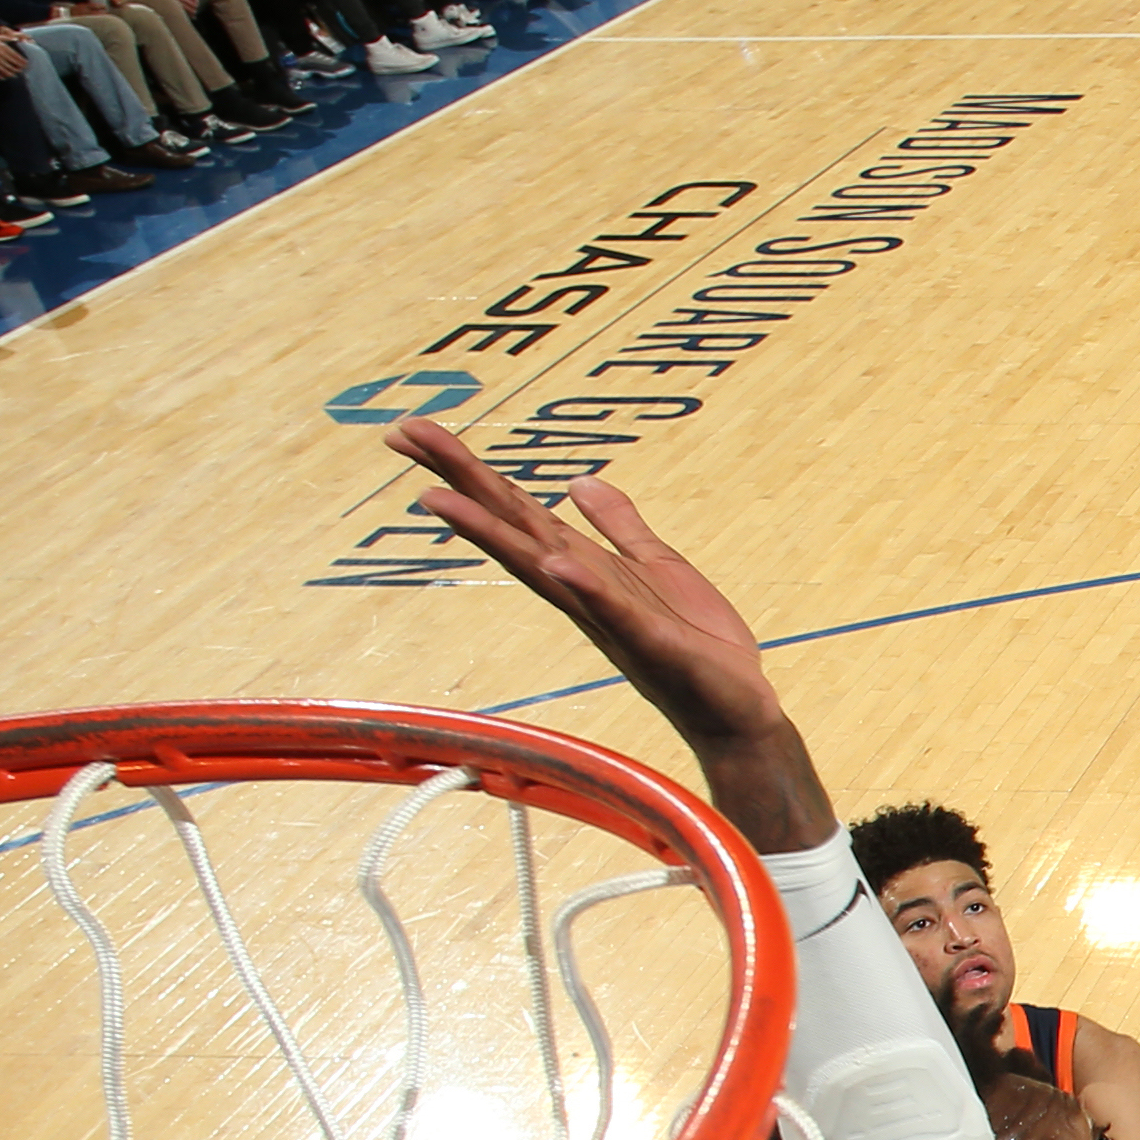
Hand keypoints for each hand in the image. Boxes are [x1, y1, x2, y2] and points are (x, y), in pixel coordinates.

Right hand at [385, 419, 807, 772]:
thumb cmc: (694, 643)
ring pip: (541, 567)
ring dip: (492, 534)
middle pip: (510, 526)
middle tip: (403, 433)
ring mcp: (610, 618)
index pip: (516, 510)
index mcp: (582, 567)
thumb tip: (579, 481)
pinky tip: (556, 561)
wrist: (736, 709)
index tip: (416, 430)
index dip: (468, 470)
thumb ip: (619, 526)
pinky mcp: (653, 643)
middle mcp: (581, 590)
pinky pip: (614, 611)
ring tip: (438, 498)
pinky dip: (586, 586)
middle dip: (458, 480)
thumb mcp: (656, 567)